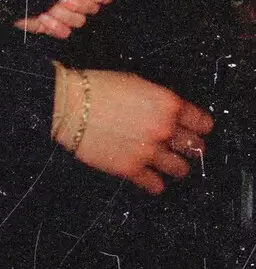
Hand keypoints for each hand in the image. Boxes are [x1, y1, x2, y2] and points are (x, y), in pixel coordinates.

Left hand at [15, 0, 113, 38]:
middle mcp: (69, 1)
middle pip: (91, 9)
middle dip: (78, 2)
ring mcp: (60, 15)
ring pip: (78, 21)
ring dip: (63, 12)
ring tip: (49, 5)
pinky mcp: (49, 27)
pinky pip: (64, 32)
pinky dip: (55, 25)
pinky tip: (43, 16)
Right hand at [60, 66, 212, 194]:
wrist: (67, 105)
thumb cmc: (94, 89)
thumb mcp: (135, 83)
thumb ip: (157, 101)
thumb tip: (167, 112)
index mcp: (167, 105)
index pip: (201, 122)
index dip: (199, 126)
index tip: (196, 130)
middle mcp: (164, 129)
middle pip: (194, 147)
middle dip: (189, 146)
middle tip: (182, 147)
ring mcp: (149, 151)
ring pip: (180, 169)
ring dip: (175, 166)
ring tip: (168, 165)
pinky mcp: (131, 169)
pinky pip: (155, 185)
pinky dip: (155, 184)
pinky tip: (151, 180)